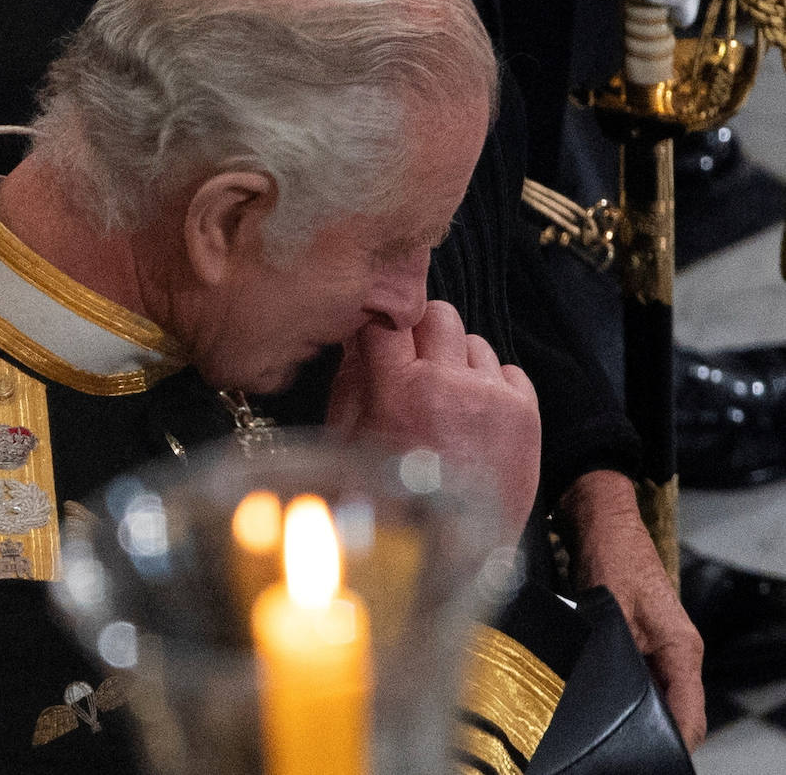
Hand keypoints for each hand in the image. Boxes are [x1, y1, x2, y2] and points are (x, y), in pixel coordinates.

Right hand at [327, 300, 540, 536]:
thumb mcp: (349, 443)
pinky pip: (507, 369)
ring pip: (474, 341)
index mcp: (397, 389)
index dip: (384, 326)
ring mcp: (492, 397)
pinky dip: (492, 386)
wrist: (452, 559)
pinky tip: (476, 420)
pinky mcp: (526, 413)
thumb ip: (352, 380)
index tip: (383, 339)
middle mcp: (448, 384)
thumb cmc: (391, 506)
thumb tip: (360, 335)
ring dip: (459, 363)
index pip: (389, 318)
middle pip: (438, 315)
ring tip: (449, 406)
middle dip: (424, 336)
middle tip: (417, 369)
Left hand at [557, 470, 705, 750]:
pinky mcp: (649, 640)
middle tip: (617, 738)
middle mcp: (681, 651)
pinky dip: (632, 691)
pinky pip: (648, 679)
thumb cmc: (609, 556)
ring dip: (641, 710)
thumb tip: (615, 699)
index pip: (689, 716)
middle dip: (653, 730)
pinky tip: (606, 692)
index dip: (669, 739)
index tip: (642, 750)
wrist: (603, 521)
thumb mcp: (610, 612)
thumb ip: (619, 659)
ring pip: (663, 698)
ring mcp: (666, 646)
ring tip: (609, 717)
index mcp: (681, 648)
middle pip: (679, 713)